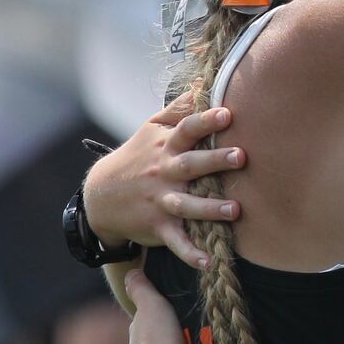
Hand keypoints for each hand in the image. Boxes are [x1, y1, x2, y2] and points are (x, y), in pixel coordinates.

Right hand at [84, 88, 244, 268]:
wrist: (101, 196)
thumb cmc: (138, 156)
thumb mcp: (153, 128)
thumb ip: (180, 107)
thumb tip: (204, 80)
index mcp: (166, 147)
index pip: (188, 130)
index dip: (206, 121)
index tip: (227, 114)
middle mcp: (165, 173)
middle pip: (192, 165)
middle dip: (216, 161)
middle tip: (242, 156)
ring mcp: (161, 201)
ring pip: (187, 205)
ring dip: (210, 209)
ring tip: (235, 210)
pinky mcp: (159, 227)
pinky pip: (176, 242)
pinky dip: (190, 254)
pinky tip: (208, 262)